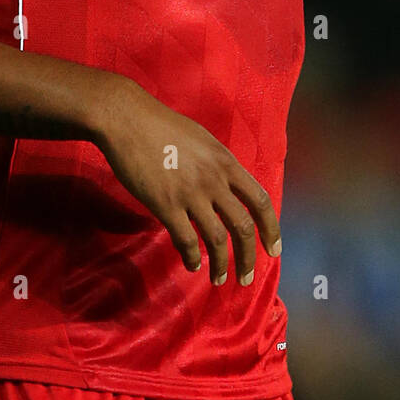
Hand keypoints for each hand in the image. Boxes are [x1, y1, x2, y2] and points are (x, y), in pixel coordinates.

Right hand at [94, 77, 280, 285]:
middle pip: (243, 226)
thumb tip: (226, 186)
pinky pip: (186, 239)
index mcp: (226, 162)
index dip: (271, 229)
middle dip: (248, 257)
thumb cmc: (161, 125)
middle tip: (247, 278)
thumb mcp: (202, 140)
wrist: (127, 119)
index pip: (260, 201)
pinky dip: (192, 257)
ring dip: (222, 265)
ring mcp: (191, 193)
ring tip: (220, 280)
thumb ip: (217, 165)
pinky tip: (192, 265)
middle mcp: (215, 180)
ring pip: (217, 239)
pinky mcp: (165, 204)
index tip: (273, 250)